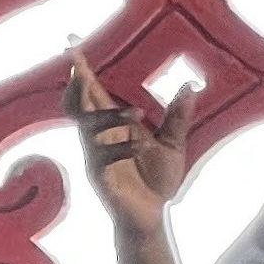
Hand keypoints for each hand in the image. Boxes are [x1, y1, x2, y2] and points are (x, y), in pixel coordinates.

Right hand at [66, 51, 193, 240]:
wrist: (152, 216)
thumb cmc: (157, 180)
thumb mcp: (173, 144)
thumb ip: (178, 117)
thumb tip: (190, 86)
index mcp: (113, 126)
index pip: (93, 93)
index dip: (82, 71)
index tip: (73, 46)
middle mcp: (99, 138)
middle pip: (79, 105)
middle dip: (77, 85)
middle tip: (79, 67)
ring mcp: (96, 157)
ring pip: (91, 129)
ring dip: (112, 118)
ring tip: (138, 113)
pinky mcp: (100, 177)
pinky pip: (104, 158)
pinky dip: (123, 149)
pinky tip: (141, 148)